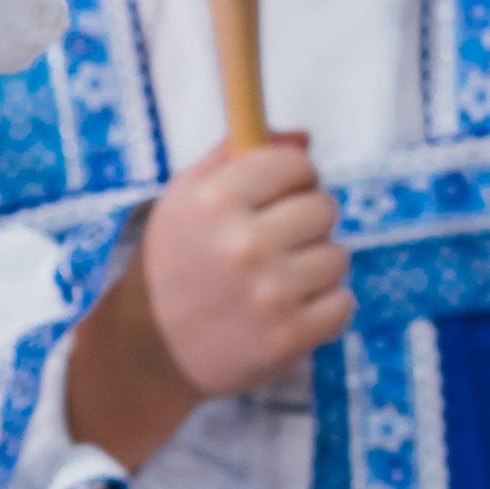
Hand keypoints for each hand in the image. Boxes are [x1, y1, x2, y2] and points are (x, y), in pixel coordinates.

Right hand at [66, 140, 351, 471]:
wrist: (147, 350)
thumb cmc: (172, 264)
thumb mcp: (183, 199)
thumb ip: (235, 156)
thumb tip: (302, 138)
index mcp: (214, 201)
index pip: (295, 163)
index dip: (293, 178)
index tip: (280, 196)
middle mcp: (242, 243)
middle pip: (324, 207)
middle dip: (306, 223)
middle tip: (276, 245)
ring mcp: (268, 293)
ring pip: (337, 257)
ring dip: (315, 268)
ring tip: (277, 282)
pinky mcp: (287, 337)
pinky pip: (342, 304)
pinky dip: (323, 309)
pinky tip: (289, 311)